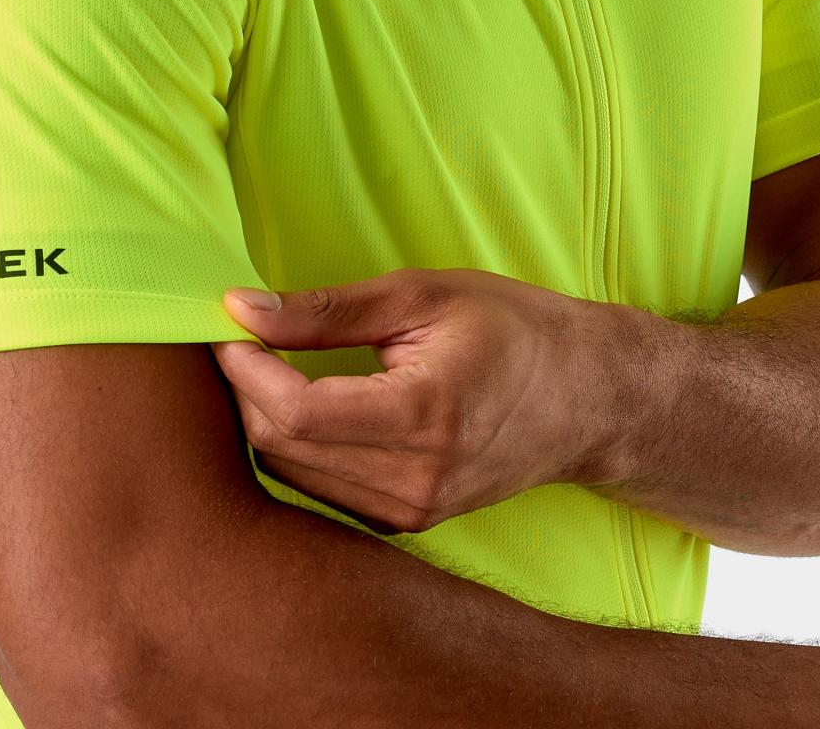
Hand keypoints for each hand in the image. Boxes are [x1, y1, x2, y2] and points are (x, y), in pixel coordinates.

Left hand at [210, 266, 638, 534]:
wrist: (587, 398)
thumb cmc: (511, 330)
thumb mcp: (421, 296)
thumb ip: (325, 311)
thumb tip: (240, 309)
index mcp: (423, 417)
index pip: (295, 413)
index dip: (245, 369)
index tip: (231, 325)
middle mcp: (415, 482)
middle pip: (282, 448)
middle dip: (246, 391)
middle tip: (247, 336)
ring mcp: (411, 513)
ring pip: (291, 474)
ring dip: (265, 419)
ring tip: (273, 363)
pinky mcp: (405, 523)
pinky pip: (318, 489)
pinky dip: (296, 445)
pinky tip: (306, 403)